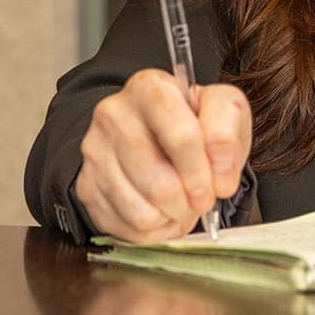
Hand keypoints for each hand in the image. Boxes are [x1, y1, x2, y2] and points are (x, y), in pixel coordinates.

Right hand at [76, 68, 251, 241]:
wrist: (156, 136)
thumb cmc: (193, 123)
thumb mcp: (225, 112)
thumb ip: (228, 134)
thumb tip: (220, 177)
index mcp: (151, 87)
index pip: (183, 136)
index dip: (204, 170)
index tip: (218, 184)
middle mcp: (114, 113)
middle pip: (160, 180)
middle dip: (191, 200)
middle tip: (202, 199)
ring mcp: (94, 150)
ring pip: (143, 208)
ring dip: (174, 216)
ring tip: (182, 203)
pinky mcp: (86, 185)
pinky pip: (127, 225)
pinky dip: (154, 228)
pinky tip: (161, 210)